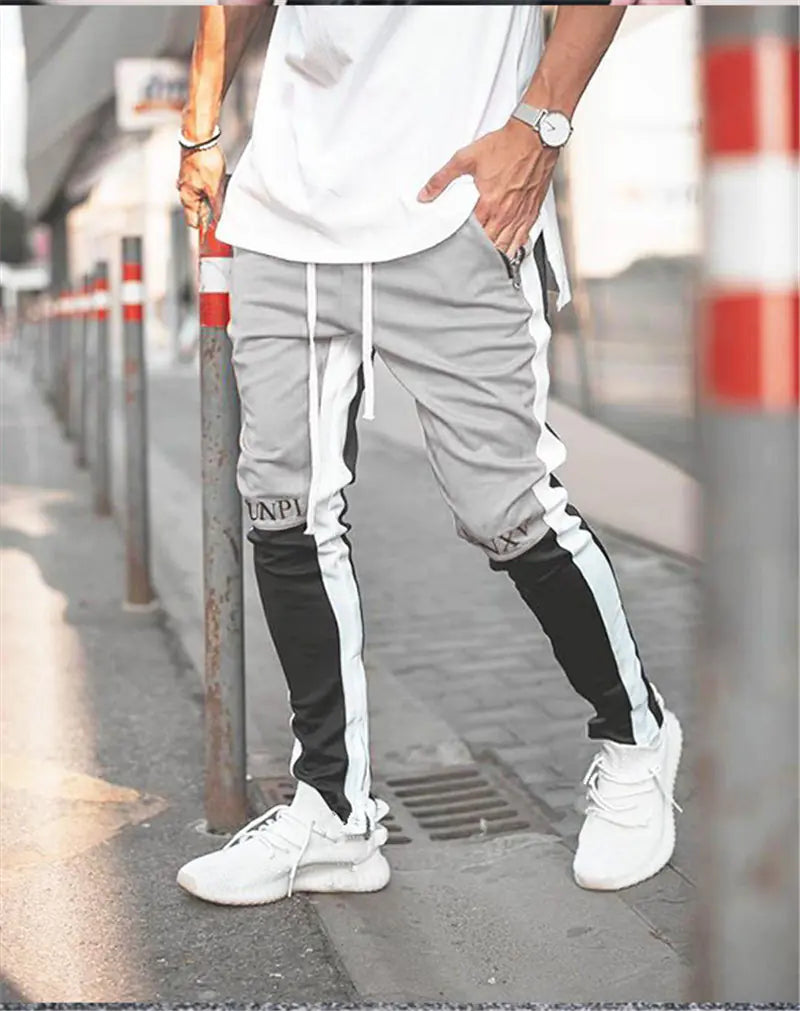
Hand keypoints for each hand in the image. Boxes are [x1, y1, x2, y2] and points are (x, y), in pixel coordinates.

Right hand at [176, 143, 226, 230]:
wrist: (199, 136)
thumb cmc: (203, 160)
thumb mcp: (214, 188)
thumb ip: (216, 206)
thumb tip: (219, 221)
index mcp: (187, 197)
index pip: (193, 222)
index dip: (204, 227)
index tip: (215, 230)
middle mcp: (184, 191)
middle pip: (198, 210)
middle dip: (211, 211)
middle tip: (223, 208)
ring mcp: (187, 181)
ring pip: (202, 197)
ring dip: (212, 198)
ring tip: (222, 191)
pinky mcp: (193, 173)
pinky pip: (202, 186)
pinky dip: (211, 187)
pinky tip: (219, 182)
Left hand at [417, 117, 559, 256]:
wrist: (536, 136)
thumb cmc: (506, 145)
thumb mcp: (466, 158)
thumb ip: (442, 179)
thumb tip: (425, 194)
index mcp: (488, 204)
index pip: (472, 236)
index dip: (463, 245)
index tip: (456, 248)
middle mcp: (506, 214)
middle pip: (490, 245)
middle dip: (479, 253)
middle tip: (469, 258)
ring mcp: (520, 215)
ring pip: (507, 246)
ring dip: (496, 255)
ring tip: (486, 260)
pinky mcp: (532, 212)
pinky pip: (522, 238)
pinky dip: (514, 247)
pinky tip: (508, 250)